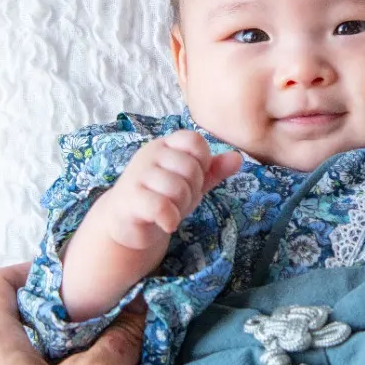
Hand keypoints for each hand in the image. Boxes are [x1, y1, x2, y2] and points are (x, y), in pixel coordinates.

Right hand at [62, 132, 241, 319]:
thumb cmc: (161, 196)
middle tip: (180, 200)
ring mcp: (137, 175)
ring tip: (171, 211)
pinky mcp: (130, 199)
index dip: (202, 162)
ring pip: (177, 187)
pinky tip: (167, 224)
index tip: (193, 178)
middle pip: (189, 167)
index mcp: (166, 145)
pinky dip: (170, 218)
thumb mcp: (191, 183)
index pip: (194, 141)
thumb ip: (213, 171)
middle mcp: (150, 154)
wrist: (126, 222)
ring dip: (181, 206)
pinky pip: (160, 206)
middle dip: (192, 190)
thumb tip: (238, 158)